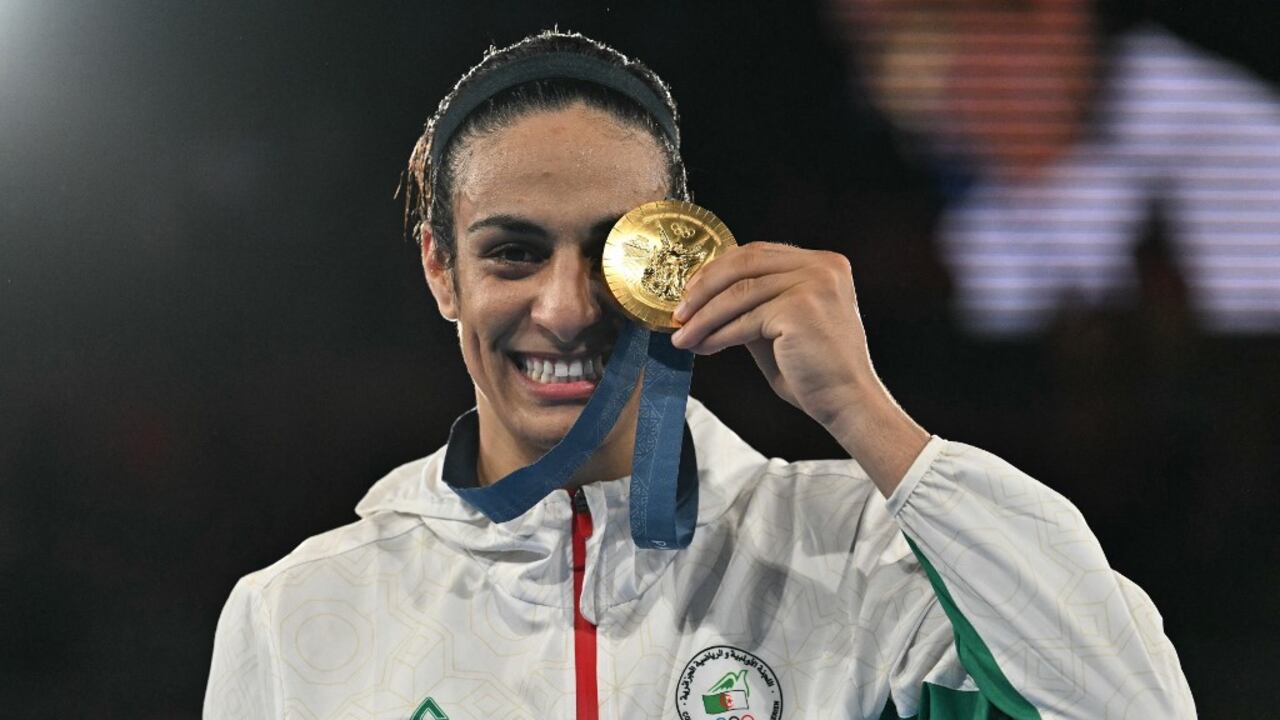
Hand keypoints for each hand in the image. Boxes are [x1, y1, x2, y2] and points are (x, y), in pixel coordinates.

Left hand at [669, 242, 927, 494]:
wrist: (846, 402)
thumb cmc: (813, 371)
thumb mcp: (780, 326)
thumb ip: (753, 303)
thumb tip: (703, 297)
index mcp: (823, 263)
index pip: (757, 253)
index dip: (717, 270)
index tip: (690, 292)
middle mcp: (822, 266)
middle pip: (744, 263)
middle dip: (704, 287)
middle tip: (679, 311)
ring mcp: (813, 284)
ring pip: (738, 292)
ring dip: (703, 316)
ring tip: (681, 336)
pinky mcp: (799, 308)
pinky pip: (744, 319)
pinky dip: (717, 334)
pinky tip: (701, 347)